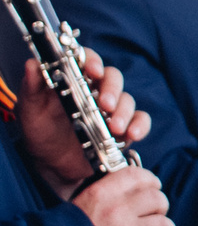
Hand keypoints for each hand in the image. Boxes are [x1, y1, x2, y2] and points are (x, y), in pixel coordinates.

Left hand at [18, 49, 150, 198]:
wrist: (51, 165)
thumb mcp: (29, 110)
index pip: (87, 60)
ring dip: (124, 111)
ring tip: (114, 128)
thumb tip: (31, 64)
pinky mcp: (123, 127)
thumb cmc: (40, 132)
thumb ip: (31, 88)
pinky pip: (140, 120)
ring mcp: (112, 109)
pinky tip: (133, 134)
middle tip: (105, 104)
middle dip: (112, 89)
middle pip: (113, 77)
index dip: (93, 61)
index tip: (93, 70)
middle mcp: (96, 90)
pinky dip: (140, 125)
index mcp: (74, 80)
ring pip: (127, 99)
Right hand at [74, 167, 184, 225]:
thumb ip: (105, 195)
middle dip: (160, 209)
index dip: (150, 182)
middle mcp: (117, 210)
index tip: (152, 189)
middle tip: (154, 216)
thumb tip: (130, 190)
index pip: (139, 176)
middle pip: (158, 200)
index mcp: (102, 193)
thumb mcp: (79, 203)